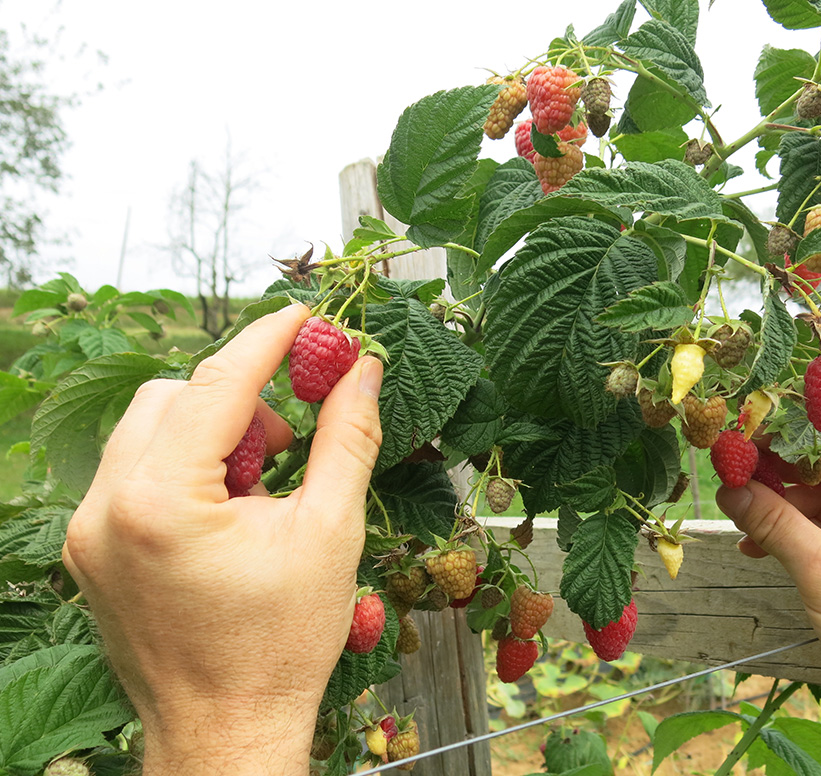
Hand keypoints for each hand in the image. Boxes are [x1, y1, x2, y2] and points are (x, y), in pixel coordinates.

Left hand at [62, 304, 383, 775]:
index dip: (269, 340)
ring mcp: (88, 531)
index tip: (306, 315)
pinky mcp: (90, 549)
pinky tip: (225, 513)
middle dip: (237, 403)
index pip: (218, 384)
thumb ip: (348, 436)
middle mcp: (107, 509)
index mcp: (162, 502)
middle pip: (172, 396)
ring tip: (257, 491)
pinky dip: (183, 468)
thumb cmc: (281, 645)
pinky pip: (134, 471)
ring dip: (209, 435)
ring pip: (147, 429)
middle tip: (287, 447)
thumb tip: (361, 368)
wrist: (227, 730)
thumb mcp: (331, 532)